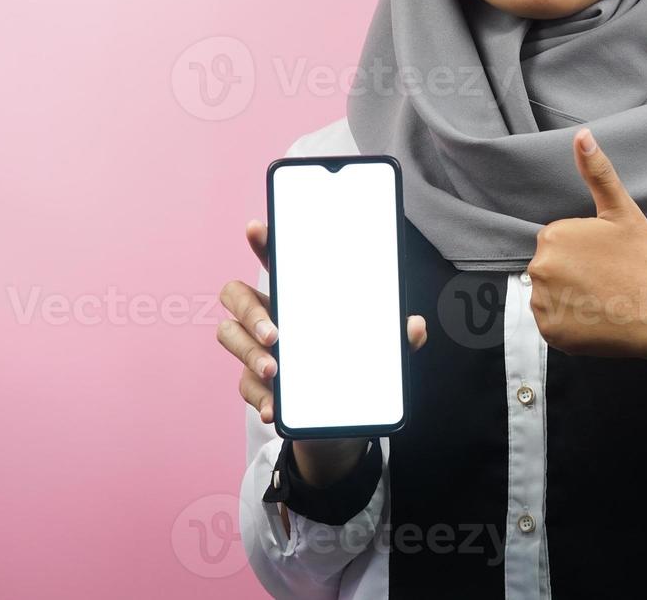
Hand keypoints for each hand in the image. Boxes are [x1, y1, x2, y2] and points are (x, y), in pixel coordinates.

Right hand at [217, 220, 427, 491]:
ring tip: (273, 371)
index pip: (275, 260)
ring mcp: (256, 348)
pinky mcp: (253, 384)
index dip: (263, 243)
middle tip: (274, 334)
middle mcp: (269, 315)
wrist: (338, 419)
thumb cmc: (350, 363)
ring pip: (230, 336)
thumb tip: (416, 327)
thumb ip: (395, 336)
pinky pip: (243, 384)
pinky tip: (273, 408)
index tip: (256, 228)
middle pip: (236, 295)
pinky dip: (258, 396)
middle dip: (249, 311)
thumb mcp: (377, 349)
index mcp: (296, 296)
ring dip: (248, 353)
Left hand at [527, 128, 646, 375]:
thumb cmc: (644, 260)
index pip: (557, 244)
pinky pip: (552, 323)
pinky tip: (595, 318)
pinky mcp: (551, 333)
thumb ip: (598, 173)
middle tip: (607, 280)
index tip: (606, 260)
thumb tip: (582, 134)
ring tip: (602, 299)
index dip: (583, 252)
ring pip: (549, 296)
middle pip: (550, 269)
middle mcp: (540, 268)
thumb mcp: (623, 212)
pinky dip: (570, 323)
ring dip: (569, 298)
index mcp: (553, 236)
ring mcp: (543, 303)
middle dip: (573, 274)